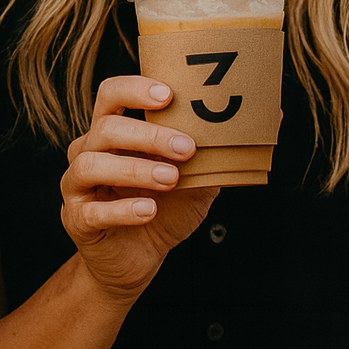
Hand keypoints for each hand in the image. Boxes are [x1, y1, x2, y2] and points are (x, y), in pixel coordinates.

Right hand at [60, 76, 217, 300]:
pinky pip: (90, 210)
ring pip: (92, 164)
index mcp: (115, 131)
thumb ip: (222, 148)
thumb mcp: (199, 177)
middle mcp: (89, 150)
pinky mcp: (77, 219)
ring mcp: (77, 184)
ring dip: (135, 169)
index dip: (135, 88)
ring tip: (171, 179)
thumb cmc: (166, 208)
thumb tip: (271, 114)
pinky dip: (122, 209)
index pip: (112, 94)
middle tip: (187, 148)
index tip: (169, 95)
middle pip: (106, 127)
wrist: (139, 260)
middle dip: (149, 135)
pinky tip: (148, 211)